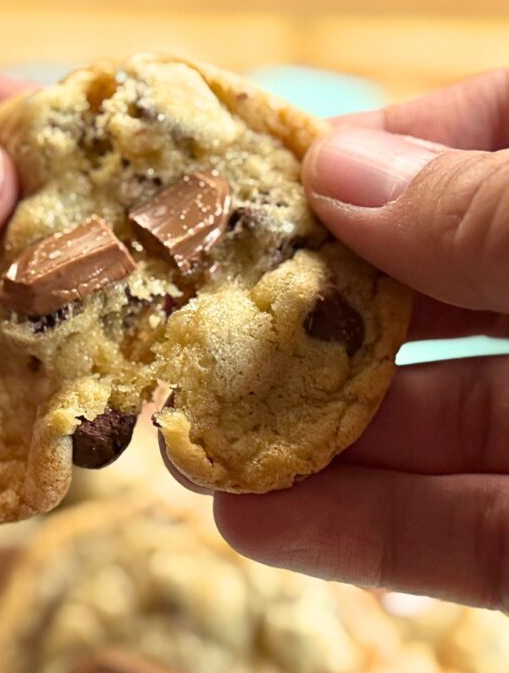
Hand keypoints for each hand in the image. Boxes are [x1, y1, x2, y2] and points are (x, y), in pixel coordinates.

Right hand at [215, 68, 508, 609]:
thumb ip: (490, 208)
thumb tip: (342, 167)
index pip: (488, 136)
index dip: (383, 145)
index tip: (272, 175)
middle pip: (435, 288)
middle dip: (315, 304)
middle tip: (199, 314)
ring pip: (437, 421)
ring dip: (313, 432)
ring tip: (194, 430)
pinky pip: (473, 537)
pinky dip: (371, 534)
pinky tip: (260, 523)